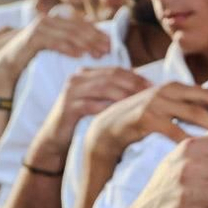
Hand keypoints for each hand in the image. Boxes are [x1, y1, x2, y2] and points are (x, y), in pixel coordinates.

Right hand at [0, 14, 110, 96]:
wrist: (8, 63)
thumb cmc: (35, 56)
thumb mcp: (57, 46)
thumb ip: (73, 41)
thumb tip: (97, 42)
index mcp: (56, 19)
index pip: (81, 23)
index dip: (97, 33)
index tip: (111, 44)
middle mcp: (48, 19)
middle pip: (77, 27)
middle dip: (94, 38)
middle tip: (108, 50)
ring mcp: (39, 26)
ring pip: (68, 34)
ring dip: (85, 43)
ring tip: (97, 54)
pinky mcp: (32, 37)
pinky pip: (53, 41)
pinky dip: (67, 47)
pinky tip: (79, 55)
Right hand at [29, 67, 152, 165]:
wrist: (54, 137)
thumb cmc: (81, 119)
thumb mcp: (97, 101)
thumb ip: (113, 90)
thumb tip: (142, 84)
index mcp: (86, 73)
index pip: (116, 70)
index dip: (136, 76)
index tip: (153, 86)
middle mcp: (77, 78)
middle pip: (111, 76)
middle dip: (134, 84)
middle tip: (151, 94)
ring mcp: (71, 92)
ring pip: (104, 88)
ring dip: (125, 95)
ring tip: (141, 104)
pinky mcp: (68, 107)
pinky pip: (92, 105)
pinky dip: (108, 109)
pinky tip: (122, 115)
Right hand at [87, 82, 207, 163]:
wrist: (103, 131)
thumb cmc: (142, 125)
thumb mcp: (168, 114)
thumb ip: (192, 113)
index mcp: (176, 87)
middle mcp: (168, 90)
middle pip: (207, 99)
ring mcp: (155, 101)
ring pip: (194, 112)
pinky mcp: (143, 117)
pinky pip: (173, 129)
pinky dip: (191, 141)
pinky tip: (206, 157)